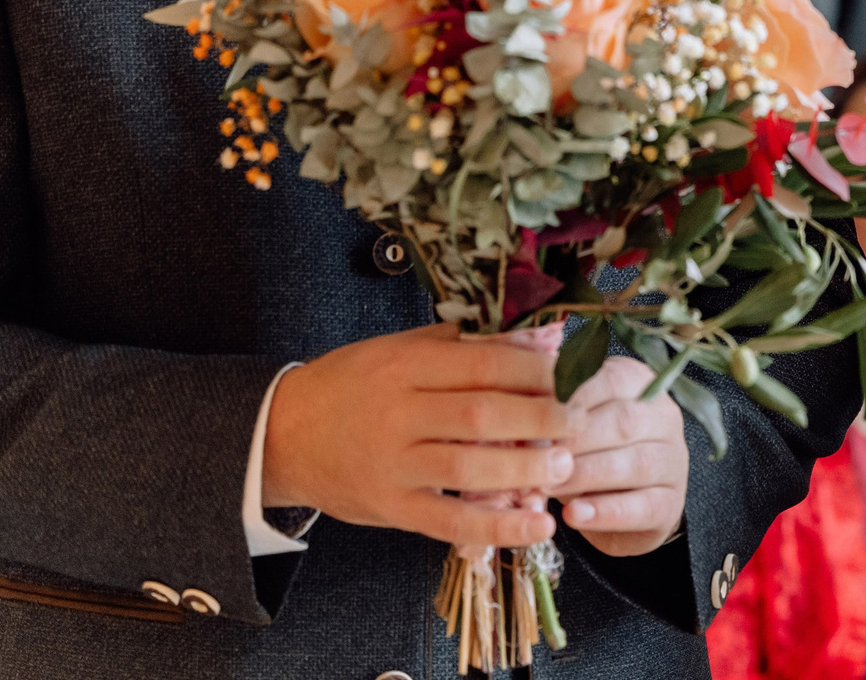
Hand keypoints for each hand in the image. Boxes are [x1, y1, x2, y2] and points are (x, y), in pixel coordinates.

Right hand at [263, 323, 572, 548]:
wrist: (283, 433)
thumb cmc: (355, 384)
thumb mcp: (404, 350)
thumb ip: (469, 345)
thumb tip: (543, 337)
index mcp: (406, 366)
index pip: (484, 364)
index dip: (536, 370)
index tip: (573, 376)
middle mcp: (398, 414)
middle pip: (482, 415)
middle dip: (541, 419)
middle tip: (582, 422)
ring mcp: (391, 464)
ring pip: (468, 469)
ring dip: (525, 471)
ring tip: (566, 467)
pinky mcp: (389, 507)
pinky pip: (449, 522)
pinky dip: (497, 528)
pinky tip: (536, 526)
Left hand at [554, 353, 692, 556]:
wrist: (621, 503)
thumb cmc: (587, 450)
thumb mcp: (572, 423)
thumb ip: (553, 412)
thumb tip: (517, 410)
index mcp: (639, 384)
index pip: (610, 381)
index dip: (571, 399)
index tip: (534, 415)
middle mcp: (664, 417)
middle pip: (624, 422)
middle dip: (575, 440)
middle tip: (535, 457)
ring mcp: (673, 461)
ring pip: (635, 464)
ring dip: (585, 476)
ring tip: (547, 488)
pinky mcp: (671, 503)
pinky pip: (642, 507)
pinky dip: (605, 512)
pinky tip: (574, 515)